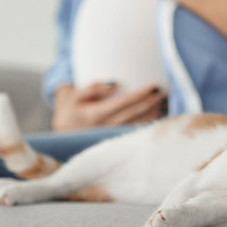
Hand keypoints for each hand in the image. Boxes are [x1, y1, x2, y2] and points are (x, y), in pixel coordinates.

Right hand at [52, 82, 166, 130]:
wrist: (62, 136)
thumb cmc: (71, 110)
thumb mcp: (74, 95)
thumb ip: (93, 87)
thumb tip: (114, 83)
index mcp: (95, 115)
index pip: (123, 103)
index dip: (140, 94)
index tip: (153, 85)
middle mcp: (104, 128)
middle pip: (134, 114)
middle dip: (151, 102)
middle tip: (163, 91)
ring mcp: (110, 138)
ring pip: (137, 125)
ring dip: (152, 114)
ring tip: (164, 102)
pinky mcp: (114, 142)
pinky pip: (134, 132)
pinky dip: (148, 124)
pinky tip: (157, 116)